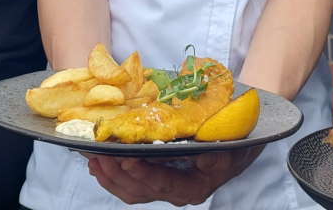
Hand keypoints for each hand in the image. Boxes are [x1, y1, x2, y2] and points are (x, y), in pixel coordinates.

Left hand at [86, 147, 261, 205]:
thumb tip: (187, 147)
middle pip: (141, 190)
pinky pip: (132, 188)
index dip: (143, 173)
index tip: (126, 158)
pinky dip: (113, 178)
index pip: (163, 183)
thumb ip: (207, 148)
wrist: (239, 144)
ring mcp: (167, 191)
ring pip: (133, 192)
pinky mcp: (158, 184)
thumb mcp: (225, 141)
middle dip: (117, 173)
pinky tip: (99, 165)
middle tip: (100, 154)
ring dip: (110, 176)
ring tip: (93, 158)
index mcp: (195, 186)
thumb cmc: (233, 139)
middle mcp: (179, 193)